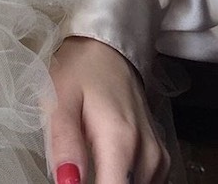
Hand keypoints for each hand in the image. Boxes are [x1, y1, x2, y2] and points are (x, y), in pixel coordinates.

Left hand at [45, 36, 170, 183]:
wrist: (109, 48)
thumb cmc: (80, 70)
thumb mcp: (58, 98)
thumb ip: (63, 144)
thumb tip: (67, 183)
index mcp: (120, 140)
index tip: (74, 179)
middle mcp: (146, 152)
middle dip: (99, 183)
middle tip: (79, 163)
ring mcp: (157, 155)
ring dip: (112, 180)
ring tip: (90, 159)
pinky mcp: (159, 156)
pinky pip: (146, 182)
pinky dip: (125, 179)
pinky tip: (107, 164)